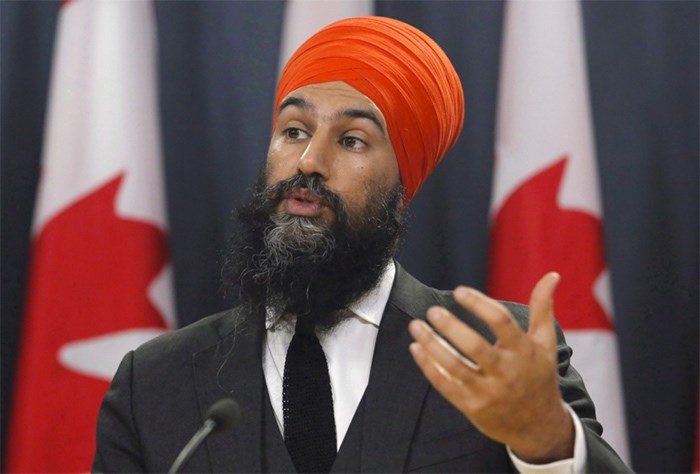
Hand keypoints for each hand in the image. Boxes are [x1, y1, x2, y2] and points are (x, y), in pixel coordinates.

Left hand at [408, 272, 573, 463]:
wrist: (539, 427)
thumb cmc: (539, 377)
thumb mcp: (545, 343)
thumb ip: (543, 308)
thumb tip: (552, 275)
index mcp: (524, 352)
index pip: (500, 322)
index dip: (479, 304)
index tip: (459, 291)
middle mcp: (506, 372)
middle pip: (474, 346)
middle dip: (451, 327)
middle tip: (433, 311)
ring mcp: (488, 392)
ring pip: (455, 367)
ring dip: (432, 345)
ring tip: (416, 326)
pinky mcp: (472, 407)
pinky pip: (445, 385)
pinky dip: (428, 366)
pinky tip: (416, 348)